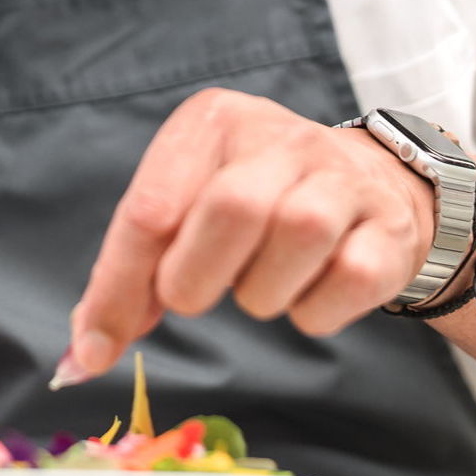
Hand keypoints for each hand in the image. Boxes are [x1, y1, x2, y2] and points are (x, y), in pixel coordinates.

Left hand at [70, 89, 435, 375]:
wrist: (369, 186)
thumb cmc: (255, 203)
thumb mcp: (185, 213)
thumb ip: (134, 272)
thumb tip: (87, 352)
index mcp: (212, 123)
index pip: (151, 208)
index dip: (118, 288)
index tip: (96, 348)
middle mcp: (280, 137)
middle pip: (230, 209)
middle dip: (195, 279)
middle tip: (191, 297)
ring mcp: (342, 177)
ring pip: (296, 237)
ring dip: (261, 293)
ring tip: (259, 284)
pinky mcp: (388, 226)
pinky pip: (348, 279)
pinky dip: (314, 310)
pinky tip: (307, 295)